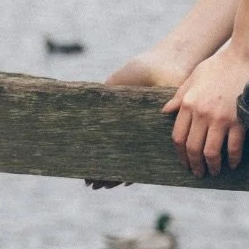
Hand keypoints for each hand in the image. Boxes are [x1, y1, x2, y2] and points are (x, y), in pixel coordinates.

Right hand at [85, 51, 190, 187]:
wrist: (167, 63)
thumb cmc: (141, 70)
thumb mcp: (114, 84)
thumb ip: (102, 102)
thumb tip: (81, 122)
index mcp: (124, 118)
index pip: (108, 142)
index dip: (97, 157)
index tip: (85, 172)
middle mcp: (136, 129)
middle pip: (118, 154)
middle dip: (105, 171)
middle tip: (92, 184)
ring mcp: (149, 133)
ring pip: (131, 160)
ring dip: (117, 174)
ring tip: (102, 185)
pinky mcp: (162, 134)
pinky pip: (149, 156)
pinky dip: (137, 169)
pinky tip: (124, 180)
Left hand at [161, 44, 248, 177]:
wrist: (246, 56)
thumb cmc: (221, 64)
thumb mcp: (195, 76)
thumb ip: (179, 95)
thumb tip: (165, 111)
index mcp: (188, 103)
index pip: (178, 137)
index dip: (180, 154)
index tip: (184, 161)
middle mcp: (202, 114)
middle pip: (193, 148)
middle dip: (194, 164)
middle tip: (198, 172)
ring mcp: (221, 119)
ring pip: (211, 152)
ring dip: (212, 166)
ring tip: (214, 171)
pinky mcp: (239, 120)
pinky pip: (234, 147)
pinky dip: (233, 159)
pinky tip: (233, 163)